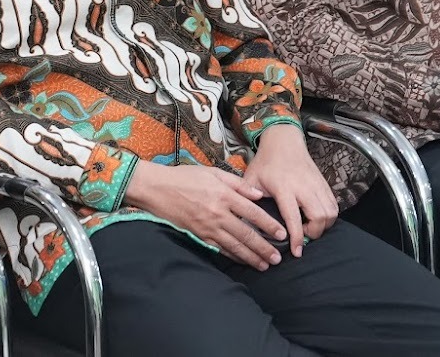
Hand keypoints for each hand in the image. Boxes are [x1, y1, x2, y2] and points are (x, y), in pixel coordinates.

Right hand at [125, 161, 284, 269]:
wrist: (157, 189)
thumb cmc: (185, 177)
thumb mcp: (213, 172)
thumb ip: (238, 184)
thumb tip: (259, 195)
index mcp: (224, 195)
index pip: (253, 213)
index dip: (269, 225)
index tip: (282, 234)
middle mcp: (218, 213)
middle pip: (247, 234)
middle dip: (264, 248)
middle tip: (277, 258)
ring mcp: (208, 227)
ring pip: (234, 246)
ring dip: (251, 257)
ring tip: (264, 265)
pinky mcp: (199, 235)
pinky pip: (219, 248)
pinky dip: (233, 256)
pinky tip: (242, 261)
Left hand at [241, 123, 336, 256]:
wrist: (283, 140)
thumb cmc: (265, 162)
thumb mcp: (251, 179)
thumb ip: (247, 200)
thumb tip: (244, 222)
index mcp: (283, 187)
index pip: (294, 218)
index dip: (296, 238)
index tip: (296, 252)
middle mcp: (303, 186)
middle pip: (320, 217)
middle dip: (314, 233)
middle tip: (303, 237)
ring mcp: (316, 184)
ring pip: (331, 212)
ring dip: (323, 226)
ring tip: (309, 228)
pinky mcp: (324, 183)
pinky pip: (334, 205)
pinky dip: (329, 216)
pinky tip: (317, 219)